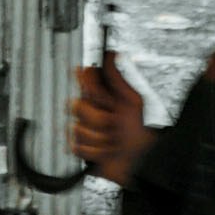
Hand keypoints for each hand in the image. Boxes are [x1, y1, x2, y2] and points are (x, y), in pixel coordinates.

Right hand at [70, 49, 149, 182]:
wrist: (137, 161)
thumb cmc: (137, 132)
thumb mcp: (132, 101)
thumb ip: (118, 79)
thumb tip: (112, 54)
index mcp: (100, 96)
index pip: (83, 80)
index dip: (88, 85)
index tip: (100, 94)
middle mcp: (89, 110)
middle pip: (76, 105)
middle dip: (98, 118)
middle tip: (113, 123)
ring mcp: (82, 129)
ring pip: (77, 128)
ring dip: (99, 138)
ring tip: (112, 141)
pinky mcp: (79, 148)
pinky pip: (76, 146)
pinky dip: (94, 151)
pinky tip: (104, 151)